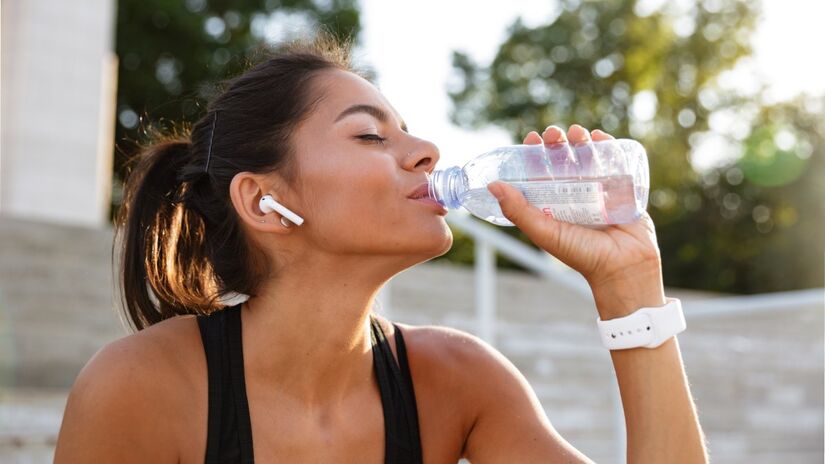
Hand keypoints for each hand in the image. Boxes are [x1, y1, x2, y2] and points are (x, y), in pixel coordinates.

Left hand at [487, 125, 664, 311]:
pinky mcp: (622, 190)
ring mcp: (600, 191)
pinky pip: (615, 163)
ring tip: (577, 132)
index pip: (541, 174)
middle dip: (558, 144)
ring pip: (588, 158)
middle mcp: (576, 196)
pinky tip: (599, 137)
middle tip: (553, 134)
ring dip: (582, 141)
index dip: (535, 155)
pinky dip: (608, 147)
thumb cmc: (581, 254)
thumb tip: (493, 185)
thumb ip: (518, 210)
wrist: (623, 267)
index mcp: (555, 205)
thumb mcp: (544, 231)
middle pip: (565, 161)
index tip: (530, 139)